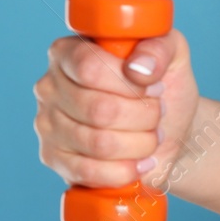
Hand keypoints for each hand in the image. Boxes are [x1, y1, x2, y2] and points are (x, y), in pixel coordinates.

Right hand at [33, 28, 199, 193]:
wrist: (169, 130)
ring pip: (98, 144)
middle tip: (157, 116)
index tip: (156, 90)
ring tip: (152, 137)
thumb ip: (159, 48)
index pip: (90, 67)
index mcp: (68, 52)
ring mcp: (47, 125)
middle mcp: (49, 86)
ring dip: (140, 144)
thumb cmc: (164, 88)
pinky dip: (124, 171)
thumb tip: (138, 68)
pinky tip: (140, 163)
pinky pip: (88, 172)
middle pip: (98, 109)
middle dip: (143, 117)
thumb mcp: (173, 55)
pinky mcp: (53, 159)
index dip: (130, 85)